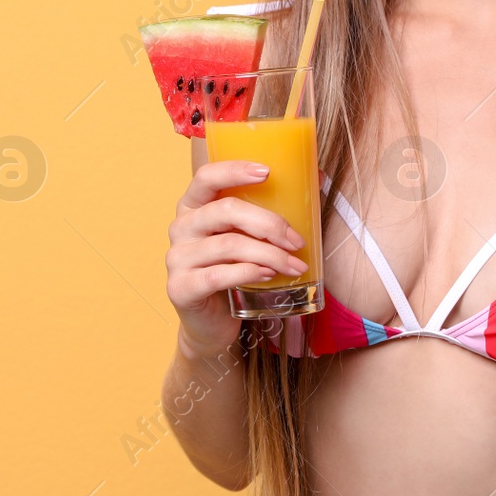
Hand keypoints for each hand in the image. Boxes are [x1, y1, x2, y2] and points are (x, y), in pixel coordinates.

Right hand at [166, 160, 309, 358]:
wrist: (211, 324)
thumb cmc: (232, 272)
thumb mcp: (246, 238)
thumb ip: (267, 213)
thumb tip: (319, 179)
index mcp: (193, 206)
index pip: (206, 177)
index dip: (234, 170)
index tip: (267, 172)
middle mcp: (181, 227)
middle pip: (225, 211)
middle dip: (268, 223)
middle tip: (296, 241)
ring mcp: (176, 258)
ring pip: (229, 245)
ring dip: (269, 254)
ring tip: (294, 265)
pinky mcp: (180, 287)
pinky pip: (218, 275)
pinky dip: (248, 273)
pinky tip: (268, 276)